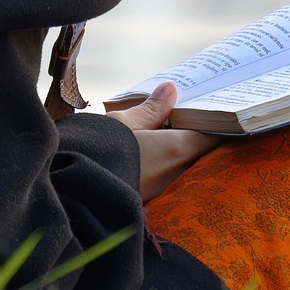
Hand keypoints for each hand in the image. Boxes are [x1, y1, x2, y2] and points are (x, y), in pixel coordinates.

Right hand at [106, 81, 219, 202]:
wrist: (73, 192)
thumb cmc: (101, 150)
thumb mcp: (124, 122)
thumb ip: (150, 108)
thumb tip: (170, 89)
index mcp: (178, 150)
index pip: (213, 134)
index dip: (217, 119)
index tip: (214, 107)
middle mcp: (177, 174)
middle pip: (199, 150)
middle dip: (195, 132)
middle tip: (189, 112)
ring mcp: (163, 191)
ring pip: (181, 164)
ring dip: (177, 147)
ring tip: (167, 125)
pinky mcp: (147, 200)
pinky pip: (164, 176)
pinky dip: (163, 161)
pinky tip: (149, 147)